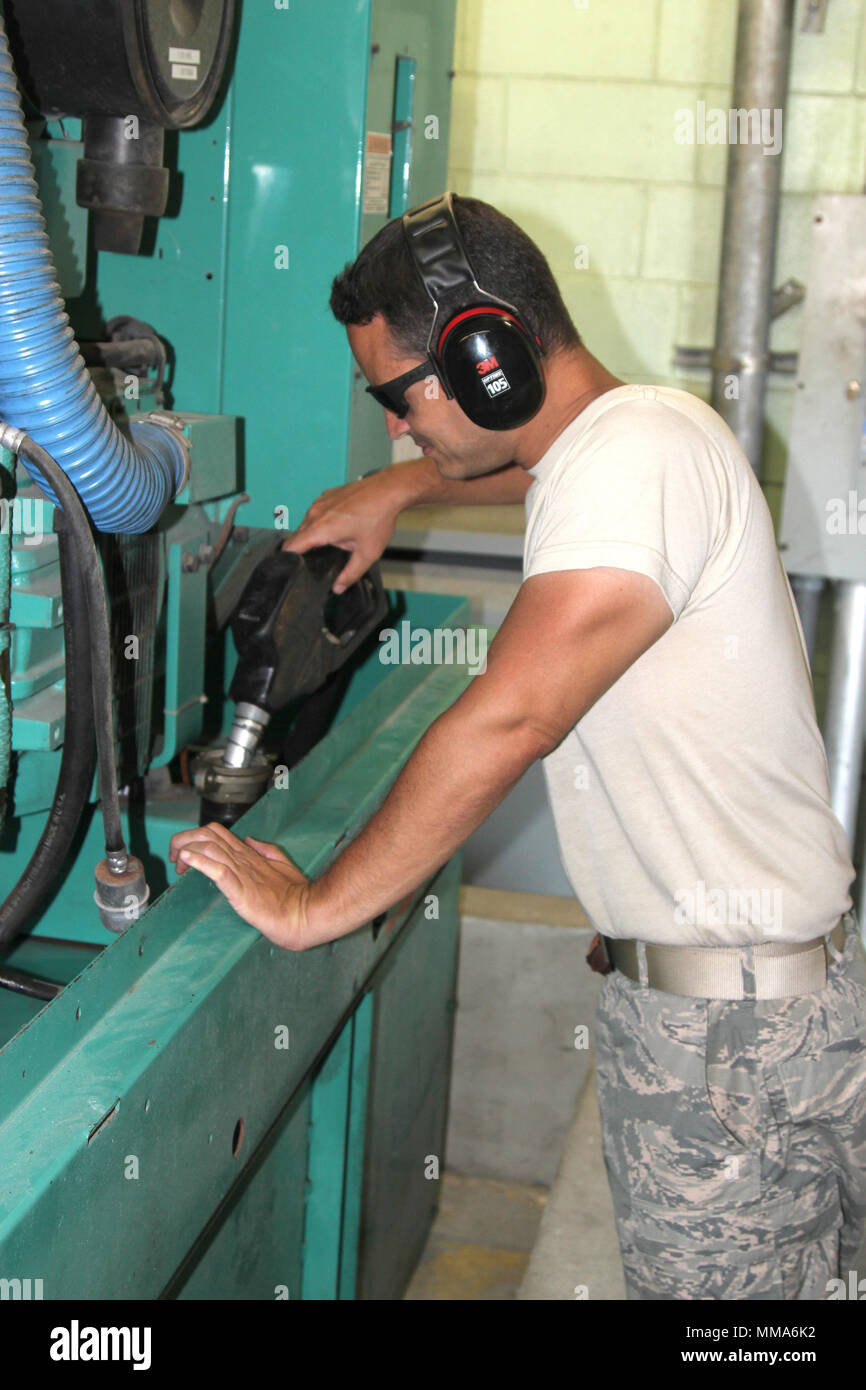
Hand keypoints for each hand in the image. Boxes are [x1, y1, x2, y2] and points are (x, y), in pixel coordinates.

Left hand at [168, 822, 309, 949]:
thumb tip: (249, 840)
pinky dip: (199, 862)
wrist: (304, 914)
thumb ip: (266, 850)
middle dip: (184, 839)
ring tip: (177, 861)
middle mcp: (243, 859)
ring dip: (187, 849)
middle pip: (207, 834)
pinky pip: (217, 870)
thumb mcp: (283, 865)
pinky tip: (186, 860)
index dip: (196, 837)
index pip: (217, 833)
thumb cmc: (296, 895)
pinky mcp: (240, 889)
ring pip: (209, 847)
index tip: (185, 854)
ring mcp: (242, 873)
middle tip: (175, 858)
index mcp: (250, 854)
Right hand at [281, 471, 411, 591]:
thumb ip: (350, 574)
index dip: (288, 559)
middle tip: (327, 554)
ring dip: (317, 534)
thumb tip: (338, 587)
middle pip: (299, 536)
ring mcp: (319, 502)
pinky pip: (316, 512)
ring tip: (340, 536)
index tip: (290, 568)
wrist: (388, 491)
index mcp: (321, 529)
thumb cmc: (379, 518)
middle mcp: (315, 513)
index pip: (291, 547)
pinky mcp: (326, 495)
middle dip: (309, 548)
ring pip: (307, 523)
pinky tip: (342, 523)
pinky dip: (324, 520)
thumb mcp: (367, 553)